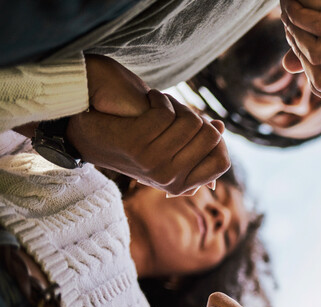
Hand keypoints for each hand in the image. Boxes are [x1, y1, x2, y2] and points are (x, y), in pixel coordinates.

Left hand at [67, 56, 229, 195]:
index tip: (199, 126)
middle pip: (210, 137)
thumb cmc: (132, 139)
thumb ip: (192, 143)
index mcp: (181, 185)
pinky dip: (158, 98)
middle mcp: (169, 179)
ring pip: (191, 122)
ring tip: (159, 105)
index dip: (215, 139)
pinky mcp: (137, 144)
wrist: (89, 134)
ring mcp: (153, 164)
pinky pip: (167, 112)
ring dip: (176, 105)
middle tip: (175, 112)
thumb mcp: (166, 148)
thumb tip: (220, 128)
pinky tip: (147, 100)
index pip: (221, 162)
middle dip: (196, 117)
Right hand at [280, 0, 320, 106]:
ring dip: (293, 33)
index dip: (320, 84)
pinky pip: (317, 26)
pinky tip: (290, 1)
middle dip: (300, 56)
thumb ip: (303, 52)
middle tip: (294, 30)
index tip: (309, 58)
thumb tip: (289, 67)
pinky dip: (295, 14)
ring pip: (315, 54)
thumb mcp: (314, 31)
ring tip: (291, 13)